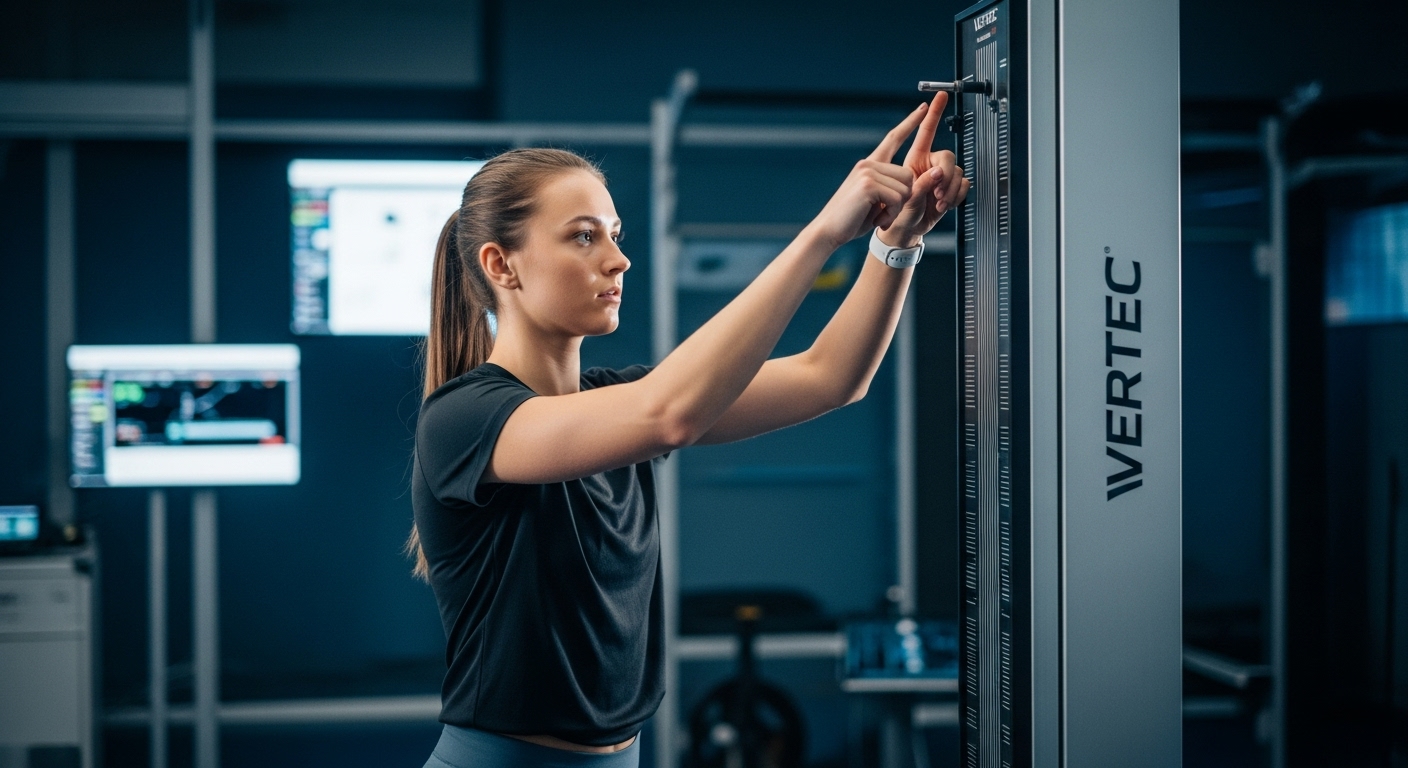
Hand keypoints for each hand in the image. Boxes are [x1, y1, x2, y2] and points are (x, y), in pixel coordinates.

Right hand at [807, 103, 929, 249]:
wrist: (828, 231)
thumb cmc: (851, 220)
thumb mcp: (876, 201)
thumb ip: (892, 188)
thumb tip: (915, 182)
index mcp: (869, 165)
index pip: (893, 138)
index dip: (910, 122)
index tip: (923, 108)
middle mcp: (868, 164)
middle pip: (908, 175)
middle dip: (902, 199)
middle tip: (884, 213)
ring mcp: (867, 172)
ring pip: (905, 188)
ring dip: (896, 209)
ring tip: (878, 217)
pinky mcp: (868, 184)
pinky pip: (897, 199)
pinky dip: (891, 215)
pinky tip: (877, 220)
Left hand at [877, 91, 969, 247]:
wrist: (905, 230)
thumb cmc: (897, 213)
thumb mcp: (904, 198)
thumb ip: (921, 183)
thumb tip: (937, 174)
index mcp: (915, 159)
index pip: (926, 131)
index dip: (933, 113)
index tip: (939, 95)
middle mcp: (930, 164)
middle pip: (948, 156)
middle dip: (945, 175)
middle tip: (936, 192)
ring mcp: (942, 176)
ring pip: (958, 172)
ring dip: (949, 190)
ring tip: (936, 203)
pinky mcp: (951, 188)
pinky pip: (964, 184)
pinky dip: (956, 196)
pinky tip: (943, 205)